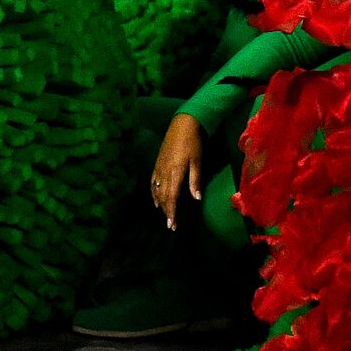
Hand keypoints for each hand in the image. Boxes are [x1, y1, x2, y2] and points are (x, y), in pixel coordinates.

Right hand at [152, 114, 203, 229]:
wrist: (182, 125)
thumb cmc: (193, 142)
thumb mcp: (197, 161)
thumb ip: (195, 180)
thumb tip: (196, 199)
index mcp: (175, 173)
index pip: (171, 198)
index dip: (171, 212)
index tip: (172, 225)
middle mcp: (164, 173)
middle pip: (163, 197)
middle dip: (166, 212)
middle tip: (171, 225)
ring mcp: (159, 168)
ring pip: (157, 191)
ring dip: (160, 204)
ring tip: (165, 214)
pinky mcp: (157, 163)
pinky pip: (153, 182)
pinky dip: (154, 193)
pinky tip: (156, 200)